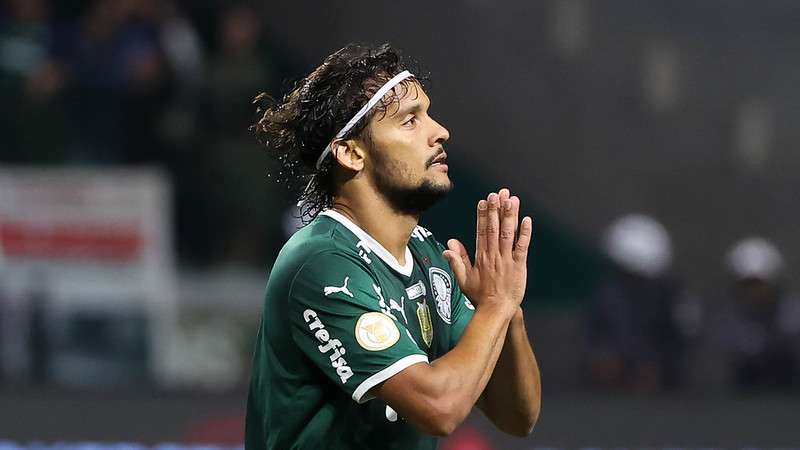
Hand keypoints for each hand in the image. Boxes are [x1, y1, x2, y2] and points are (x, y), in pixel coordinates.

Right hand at [443, 188, 532, 312]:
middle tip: (498, 193)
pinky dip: (524, 233)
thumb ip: (457, 260)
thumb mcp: (463, 279)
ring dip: (509, 215)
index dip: (483, 215)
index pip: (481, 231)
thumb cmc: (480, 297)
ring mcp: (506, 259)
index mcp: (481, 257)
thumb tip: (449, 244)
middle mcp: (493, 255)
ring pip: (508, 233)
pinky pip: (522, 246)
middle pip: (494, 228)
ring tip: (511, 199)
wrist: (494, 310)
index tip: (484, 201)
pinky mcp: (519, 265)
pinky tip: (526, 220)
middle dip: (496, 209)